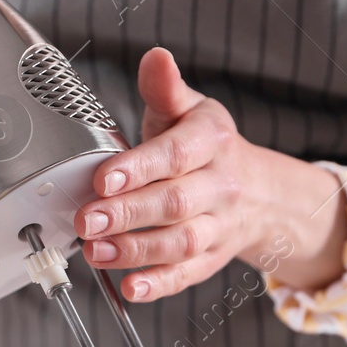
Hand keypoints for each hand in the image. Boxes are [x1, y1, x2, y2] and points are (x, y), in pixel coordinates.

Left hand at [75, 48, 346, 301]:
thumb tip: (155, 57)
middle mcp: (220, 186)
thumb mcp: (190, 111)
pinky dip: (160, 285)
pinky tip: (131, 288)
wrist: (260, 191)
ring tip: (95, 252)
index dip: (138, 169)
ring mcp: (219, 226)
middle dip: (128, 214)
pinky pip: (189, 275)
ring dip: (136, 251)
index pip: (175, 155)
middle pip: (175, 203)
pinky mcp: (213, 258)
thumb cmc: (206, 148)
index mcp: (211, 142)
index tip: (101, 180)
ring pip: (181, 243)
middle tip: (86, 221)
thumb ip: (165, 90)